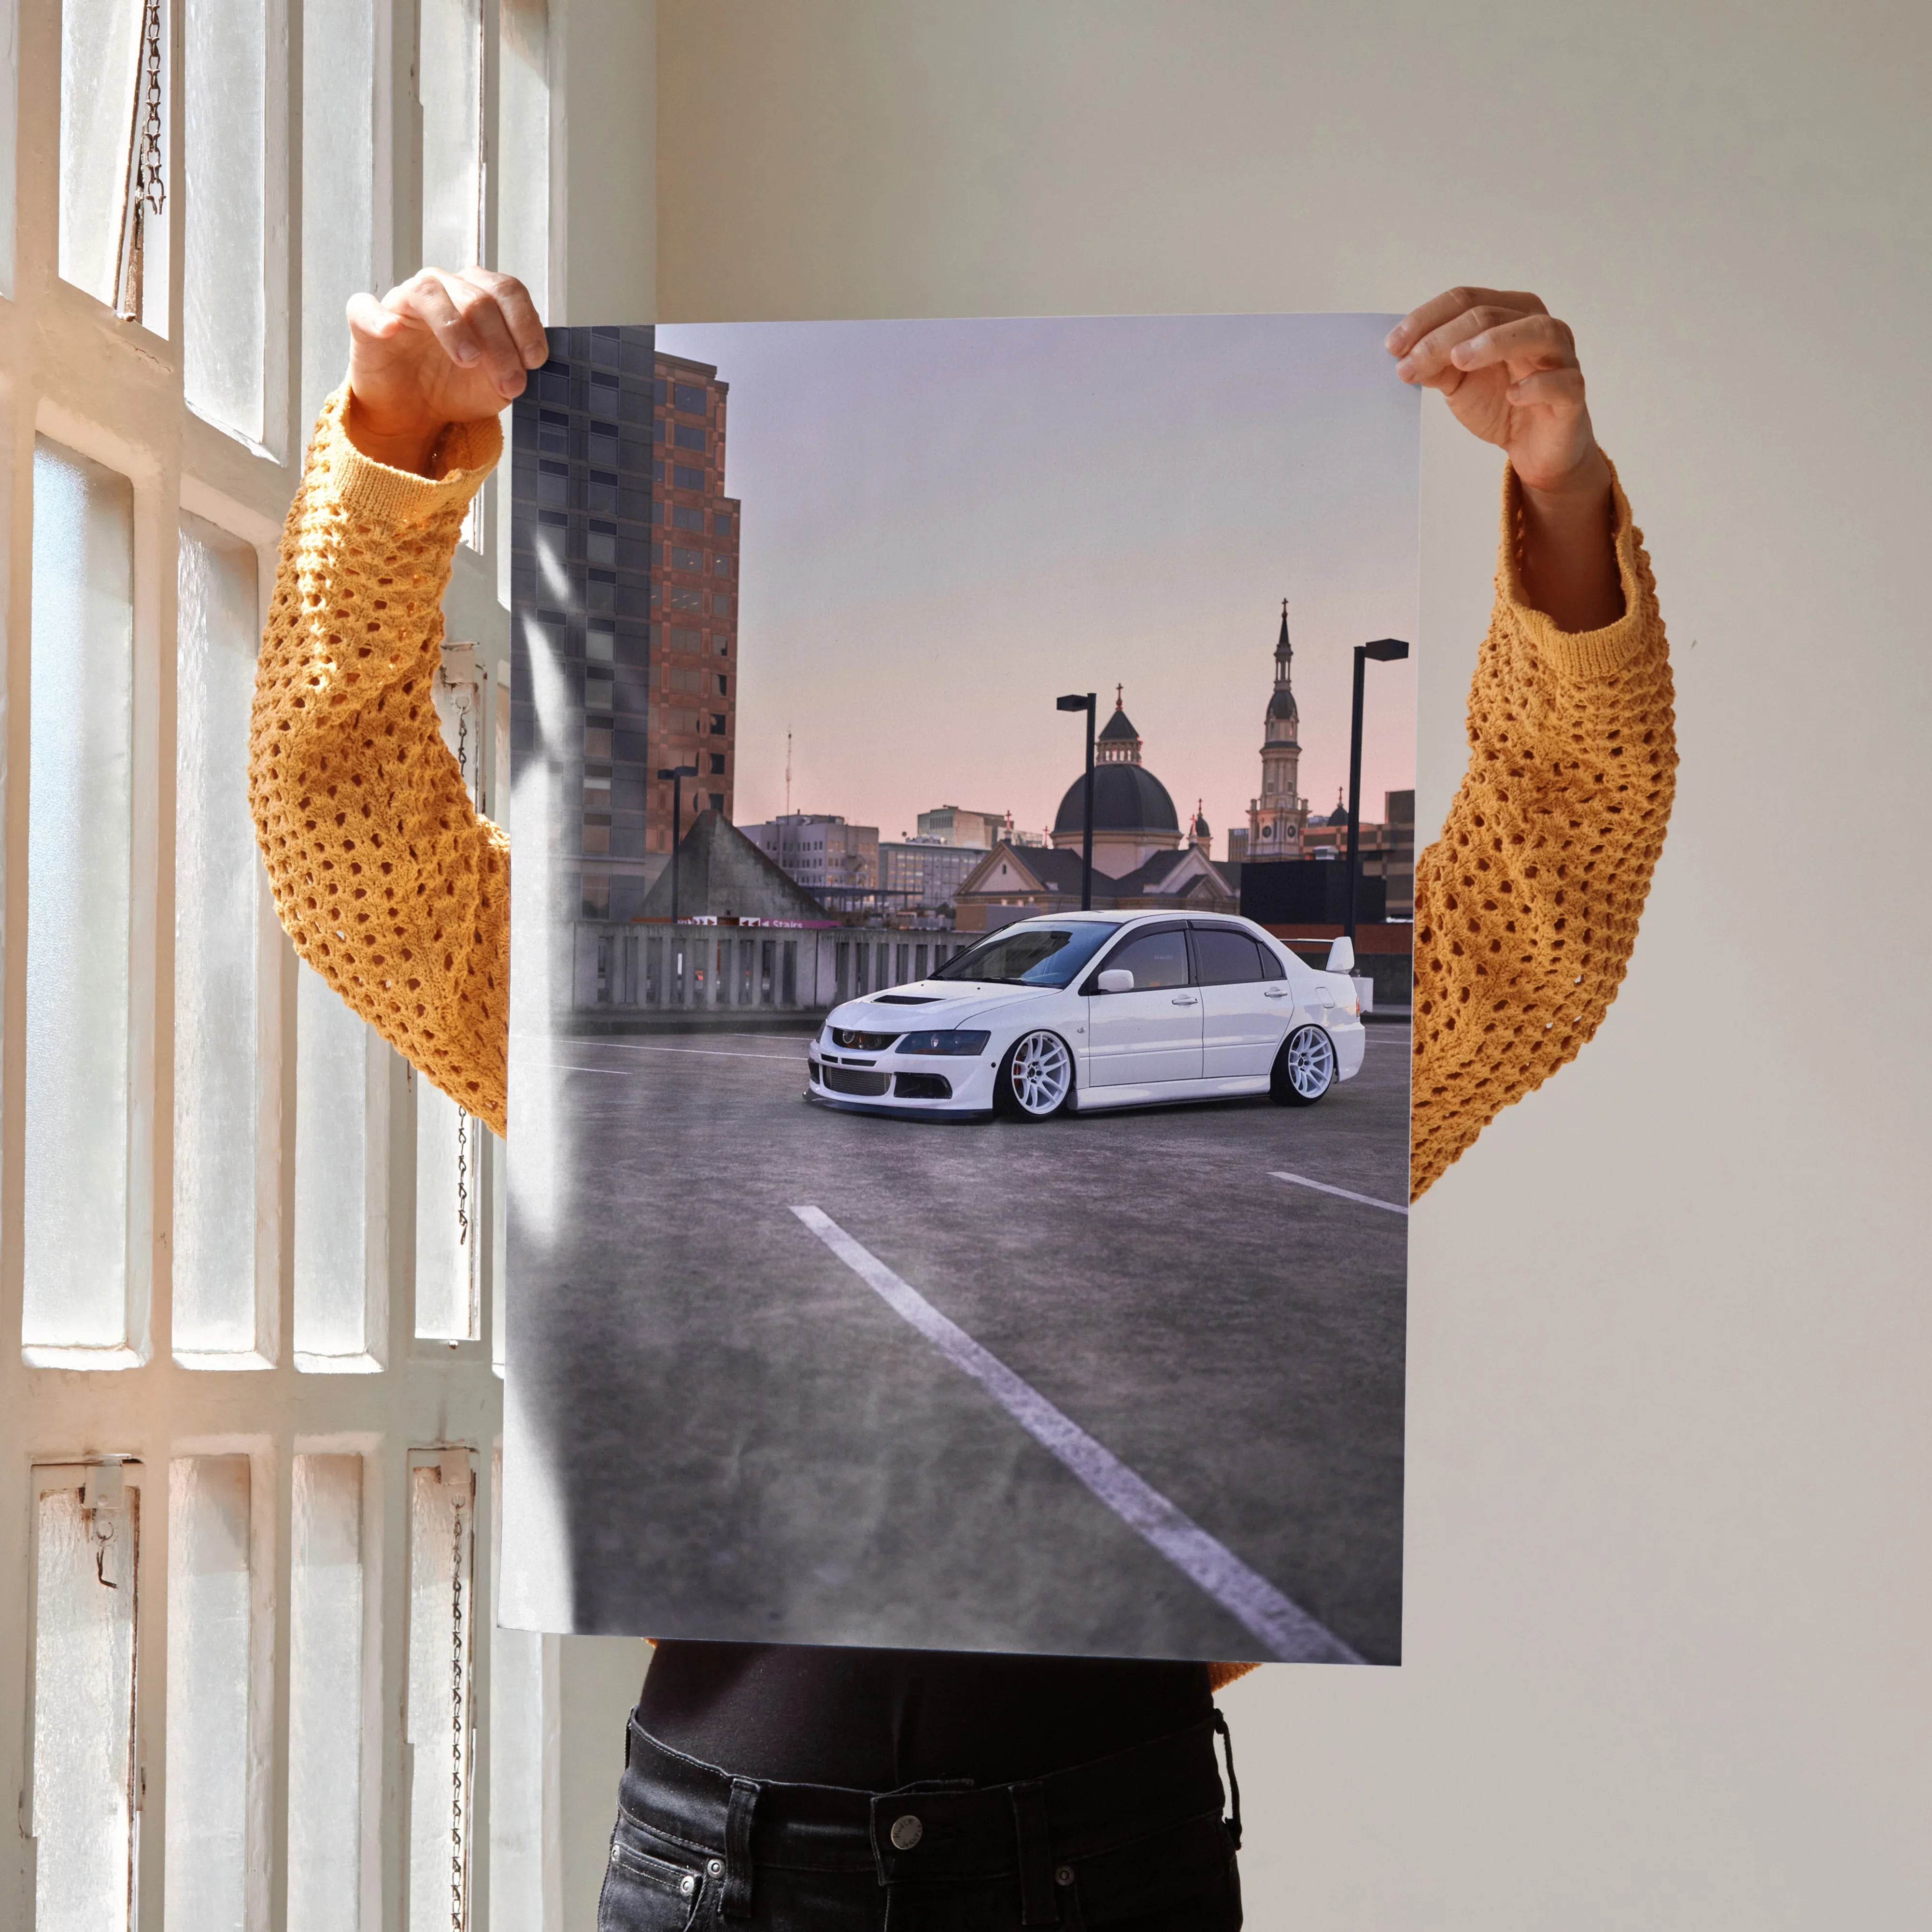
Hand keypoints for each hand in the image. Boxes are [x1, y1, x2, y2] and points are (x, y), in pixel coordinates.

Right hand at [344, 268, 547, 474]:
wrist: (415, 413)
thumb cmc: (456, 387)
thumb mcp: (496, 384)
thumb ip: (514, 367)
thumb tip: (526, 362)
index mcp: (478, 295)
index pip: (507, 291)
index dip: (525, 323)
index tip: (535, 360)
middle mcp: (443, 288)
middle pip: (477, 297)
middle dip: (500, 343)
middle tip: (510, 382)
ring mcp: (404, 301)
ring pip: (429, 293)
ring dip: (454, 327)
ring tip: (469, 360)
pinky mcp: (366, 321)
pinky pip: (365, 307)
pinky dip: (378, 316)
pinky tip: (391, 330)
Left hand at [1389, 287, 1621, 628]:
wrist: (1534, 448)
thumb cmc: (1500, 403)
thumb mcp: (1459, 383)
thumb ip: (1436, 365)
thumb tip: (1403, 355)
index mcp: (1508, 313)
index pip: (1465, 300)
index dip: (1426, 319)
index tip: (1392, 347)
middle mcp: (1538, 326)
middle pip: (1490, 314)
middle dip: (1444, 337)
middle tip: (1410, 363)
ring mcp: (1561, 357)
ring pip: (1536, 332)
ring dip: (1494, 342)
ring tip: (1459, 360)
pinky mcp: (1573, 393)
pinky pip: (1562, 382)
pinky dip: (1537, 385)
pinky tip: (1513, 394)